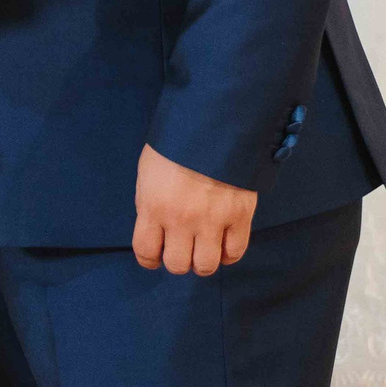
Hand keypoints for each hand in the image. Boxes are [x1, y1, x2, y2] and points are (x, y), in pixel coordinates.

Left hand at [132, 143, 255, 275]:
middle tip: (182, 246)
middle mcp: (181, 219)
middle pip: (177, 265)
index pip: (146, 252)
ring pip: (206, 266)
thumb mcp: (149, 172)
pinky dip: (228, 254)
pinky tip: (223, 243)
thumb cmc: (175, 143)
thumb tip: (156, 230)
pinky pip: (235, 252)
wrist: (215, 120)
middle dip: (178, 259)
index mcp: (153, 205)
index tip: (156, 254)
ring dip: (203, 261)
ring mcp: (212, 219)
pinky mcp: (240, 216)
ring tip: (203, 247)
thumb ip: (150, 204)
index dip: (150, 258)